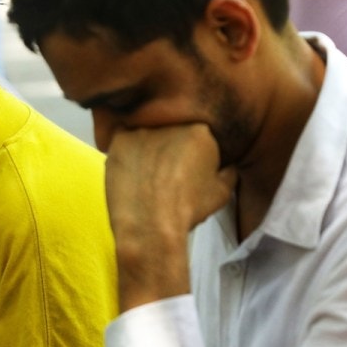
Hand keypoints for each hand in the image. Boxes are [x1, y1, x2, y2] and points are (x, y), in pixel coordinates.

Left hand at [105, 124, 236, 308]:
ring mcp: (142, 130)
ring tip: (147, 174)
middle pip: (171, 130)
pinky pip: (122, 142)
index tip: (188, 167)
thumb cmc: (188, 209)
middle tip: (166, 170)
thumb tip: (227, 165)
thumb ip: (228, 171)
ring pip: (146, 135)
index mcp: (201, 130)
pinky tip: (129, 172)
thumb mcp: (223, 192)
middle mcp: (171, 123)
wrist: (151, 223)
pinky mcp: (118, 141)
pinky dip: (126, 154)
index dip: (193, 152)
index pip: (198, 133)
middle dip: (170, 146)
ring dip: (147, 148)